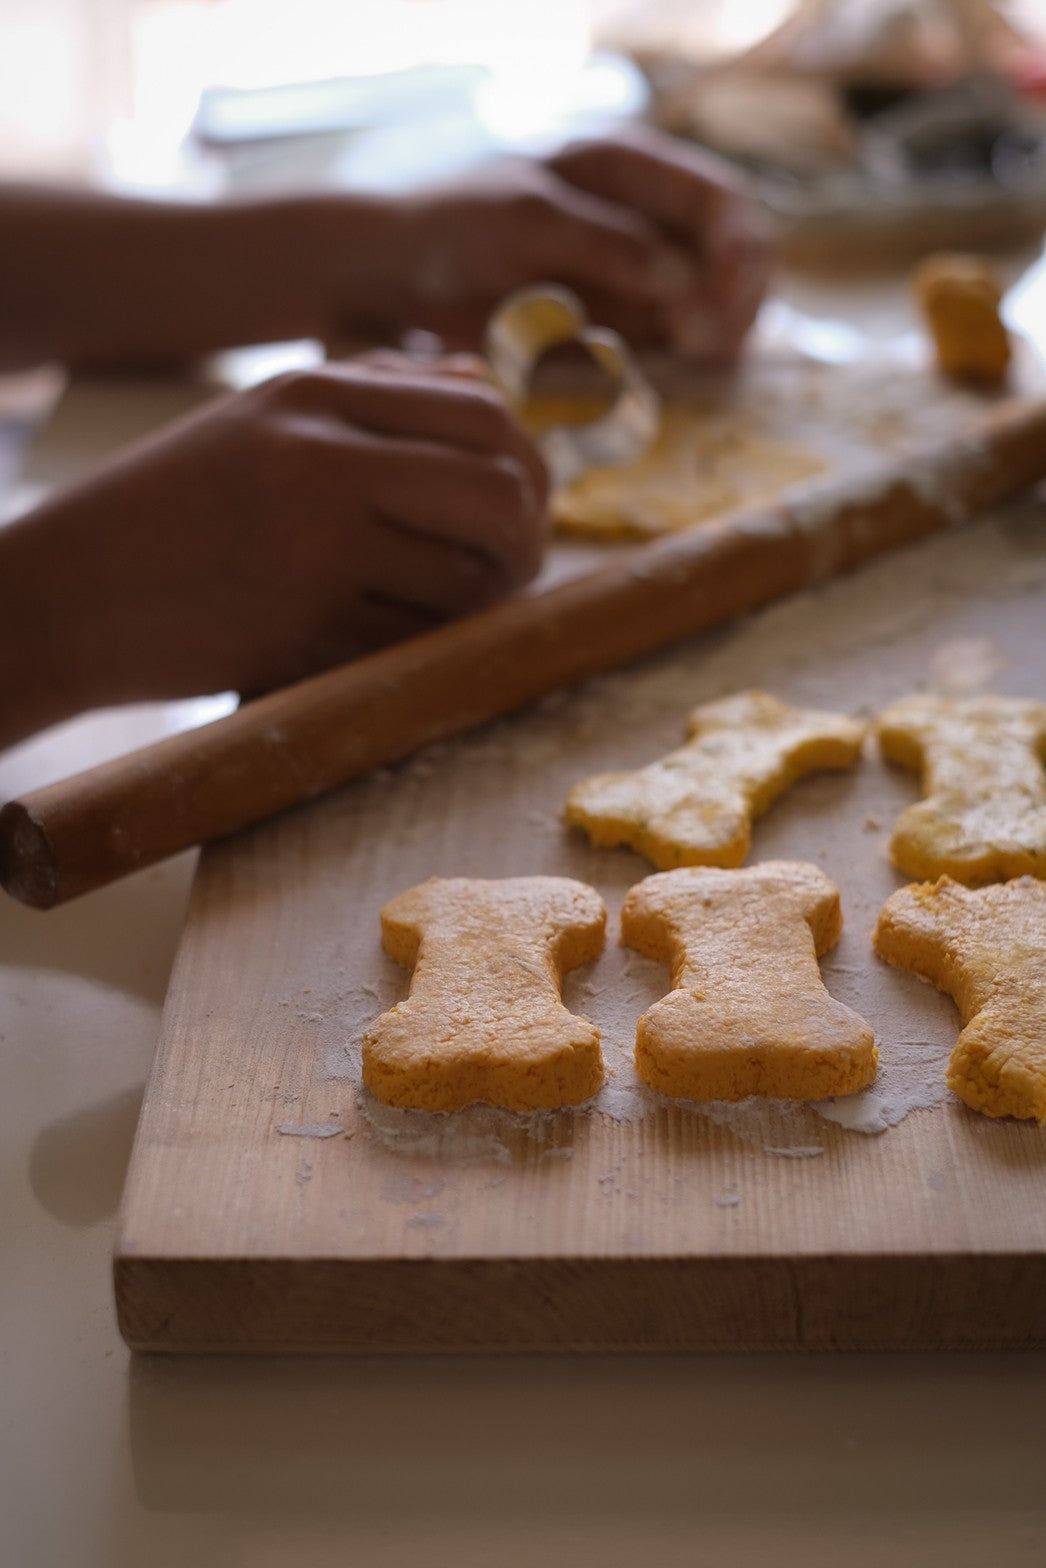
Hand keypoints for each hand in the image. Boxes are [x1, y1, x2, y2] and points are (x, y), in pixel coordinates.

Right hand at [0, 361, 547, 745]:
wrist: (67, 591)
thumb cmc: (172, 508)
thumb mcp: (262, 420)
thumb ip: (375, 394)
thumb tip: (482, 384)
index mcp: (315, 395)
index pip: (485, 412)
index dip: (531, 466)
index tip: (526, 505)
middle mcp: (320, 458)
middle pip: (500, 492)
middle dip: (527, 540)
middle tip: (512, 568)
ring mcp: (313, 547)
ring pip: (469, 579)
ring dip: (483, 604)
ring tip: (454, 607)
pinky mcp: (301, 629)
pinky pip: (414, 643)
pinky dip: (422, 648)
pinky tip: (392, 638)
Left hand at [375, 124, 770, 361]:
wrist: (394, 276)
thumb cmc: (452, 227)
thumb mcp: (523, 221)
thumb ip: (602, 244)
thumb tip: (680, 282)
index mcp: (631, 170)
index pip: (724, 204)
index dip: (740, 253)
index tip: (718, 305)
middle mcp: (643, 223)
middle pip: (732, 265)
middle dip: (731, 306)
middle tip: (704, 346)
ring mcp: (632, 281)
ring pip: (706, 316)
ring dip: (706, 345)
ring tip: (680, 363)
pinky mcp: (612, 332)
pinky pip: (663, 356)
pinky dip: (669, 371)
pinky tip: (653, 379)